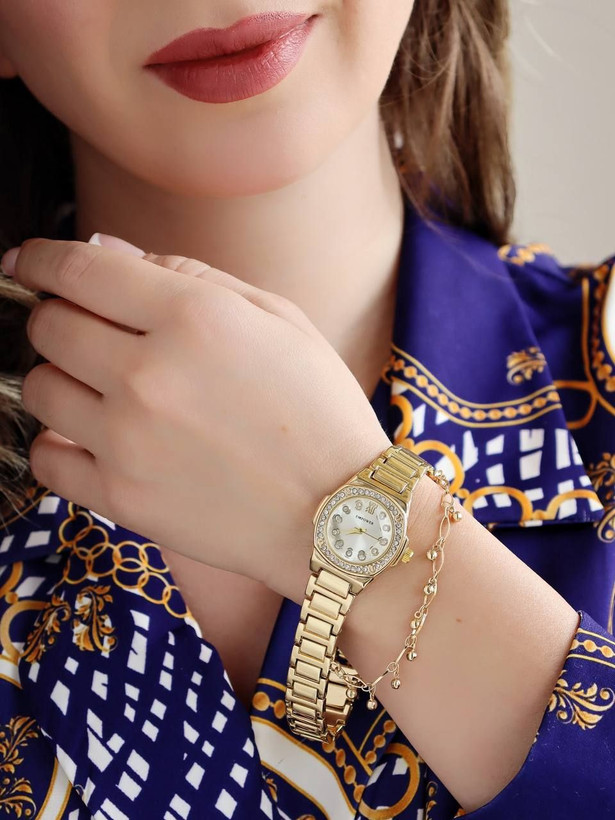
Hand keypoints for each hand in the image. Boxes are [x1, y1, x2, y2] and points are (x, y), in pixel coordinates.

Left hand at [11, 237, 390, 597]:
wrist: (340, 513)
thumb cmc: (320, 412)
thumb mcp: (280, 319)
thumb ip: (192, 274)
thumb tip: (106, 249)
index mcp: (193, 318)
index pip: (80, 270)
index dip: (43, 258)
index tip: (28, 260)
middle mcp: (149, 375)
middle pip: (50, 326)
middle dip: (57, 316)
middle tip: (84, 329)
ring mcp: (129, 441)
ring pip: (40, 388)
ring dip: (59, 376)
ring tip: (98, 387)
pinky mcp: (122, 498)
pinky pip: (45, 458)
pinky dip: (55, 441)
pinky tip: (87, 436)